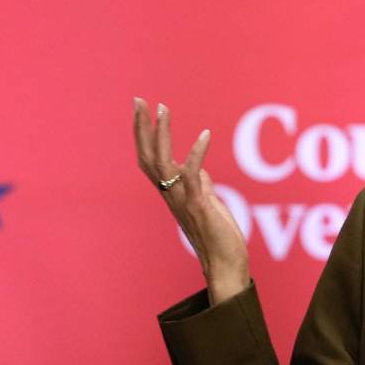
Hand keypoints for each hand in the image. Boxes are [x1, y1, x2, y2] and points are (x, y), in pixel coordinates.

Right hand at [133, 97, 249, 304]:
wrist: (225, 264)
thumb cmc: (218, 236)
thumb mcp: (208, 204)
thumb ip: (200, 185)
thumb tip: (198, 169)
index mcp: (171, 192)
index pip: (149, 159)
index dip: (143, 135)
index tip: (142, 109)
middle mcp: (171, 194)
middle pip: (147, 156)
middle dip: (142, 128)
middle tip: (140, 100)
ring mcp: (182, 200)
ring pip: (162, 163)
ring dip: (163, 134)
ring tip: (163, 109)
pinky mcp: (199, 205)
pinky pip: (193, 175)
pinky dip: (196, 154)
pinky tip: (205, 135)